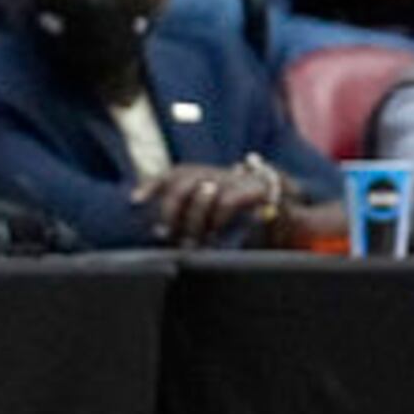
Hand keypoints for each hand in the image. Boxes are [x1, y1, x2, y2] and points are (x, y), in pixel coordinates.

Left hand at [143, 161, 277, 247]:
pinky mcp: (251, 190)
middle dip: (170, 210)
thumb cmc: (234, 206)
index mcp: (197, 176)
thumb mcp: (205, 207)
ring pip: (203, 192)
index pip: (169, 176)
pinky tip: (213, 233)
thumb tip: (159, 231)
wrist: (279, 196)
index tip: (134, 200)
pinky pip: (227, 202)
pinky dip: (217, 218)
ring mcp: (231, 180)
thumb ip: (184, 213)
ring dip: (193, 218)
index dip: (151, 186)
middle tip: (165, 232)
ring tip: (188, 239)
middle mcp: (211, 175)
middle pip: (181, 184)